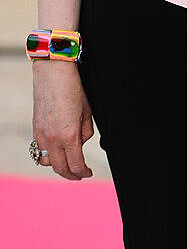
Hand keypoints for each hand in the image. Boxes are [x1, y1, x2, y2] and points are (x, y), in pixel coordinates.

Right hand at [32, 61, 93, 180]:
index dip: (83, 172)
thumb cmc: (73, 88)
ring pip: (46, 161)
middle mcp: (52, 138)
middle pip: (60, 168)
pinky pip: (39, 149)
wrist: (53, 73)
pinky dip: (47, 154)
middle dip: (71, 175)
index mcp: (69, 135)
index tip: (88, 173)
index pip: (75, 164)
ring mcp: (41, 134)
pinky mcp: (35, 129)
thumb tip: (81, 143)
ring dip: (58, 166)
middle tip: (79, 175)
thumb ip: (85, 132)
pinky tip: (55, 151)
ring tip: (67, 165)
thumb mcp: (87, 112)